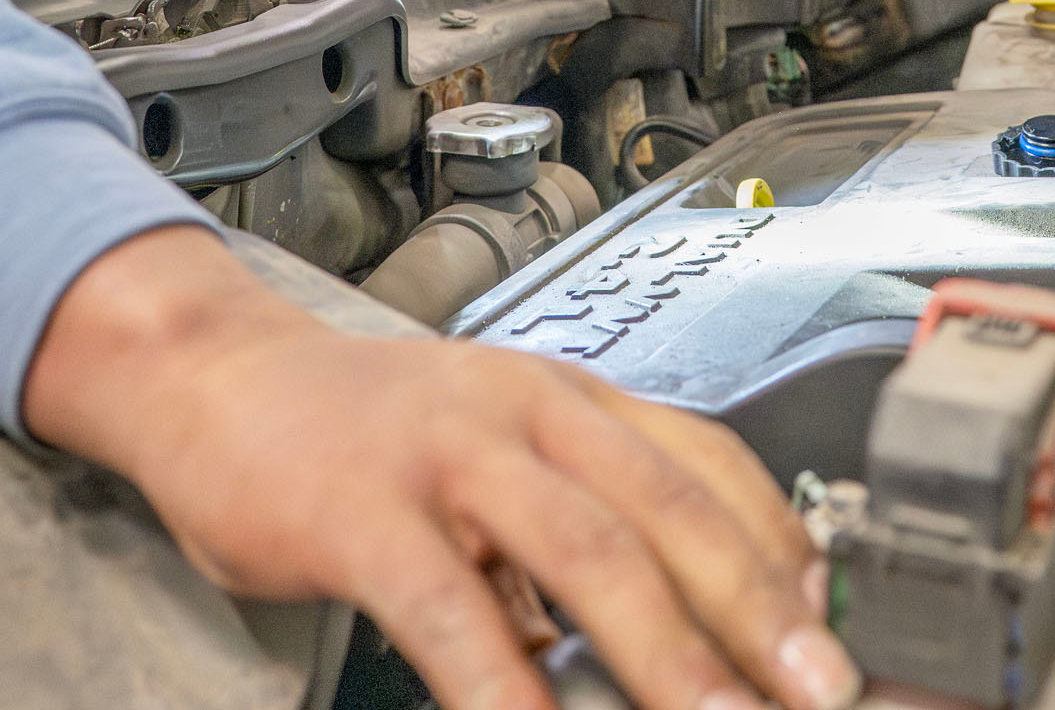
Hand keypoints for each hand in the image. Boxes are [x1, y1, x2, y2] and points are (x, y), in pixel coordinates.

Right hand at [24, 227, 856, 709]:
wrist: (214, 377)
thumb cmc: (367, 435)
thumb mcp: (496, 453)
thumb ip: (581, 522)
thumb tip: (695, 634)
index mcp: (574, 397)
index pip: (714, 465)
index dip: (786, 556)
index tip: (840, 642)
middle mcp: (530, 409)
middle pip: (674, 512)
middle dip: (761, 615)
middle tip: (821, 696)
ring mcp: (448, 453)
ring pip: (588, 552)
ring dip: (670, 654)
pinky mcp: (361, 510)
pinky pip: (453, 611)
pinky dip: (508, 689)